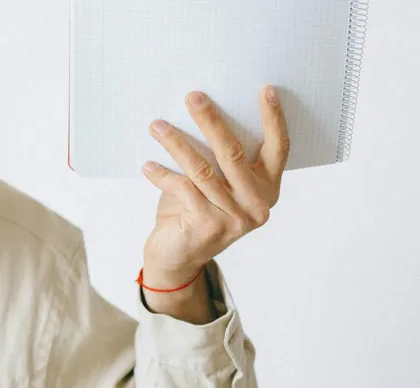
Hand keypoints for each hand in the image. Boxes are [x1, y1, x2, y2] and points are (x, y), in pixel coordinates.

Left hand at [140, 86, 288, 289]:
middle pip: (234, 153)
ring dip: (176, 144)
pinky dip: (162, 175)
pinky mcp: (208, 226)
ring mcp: (234, 218)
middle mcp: (257, 205)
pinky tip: (147, 165)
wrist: (177, 258)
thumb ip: (219, 160)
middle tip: (193, 97)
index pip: (279, 148)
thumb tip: (202, 112)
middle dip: (211, 121)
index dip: (274, 119)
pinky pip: (183, 189)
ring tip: (157, 126)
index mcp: (268, 189)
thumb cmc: (194, 212)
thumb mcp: (215, 185)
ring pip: (203, 169)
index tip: (266, 89)